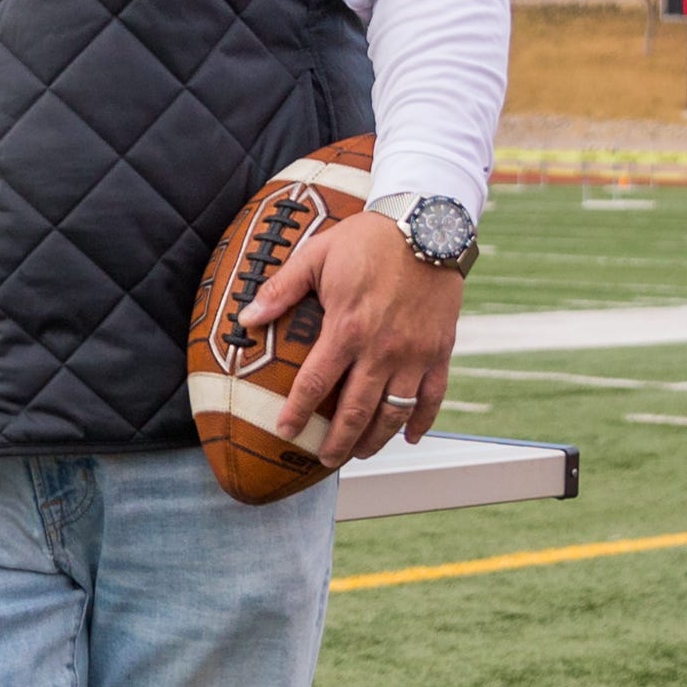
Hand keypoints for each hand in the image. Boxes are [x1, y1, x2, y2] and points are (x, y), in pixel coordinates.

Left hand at [238, 207, 463, 466]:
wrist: (428, 226)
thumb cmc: (367, 240)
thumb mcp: (317, 256)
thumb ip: (281, 290)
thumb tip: (246, 318)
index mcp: (347, 328)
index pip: (315, 384)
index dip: (297, 413)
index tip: (284, 431)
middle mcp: (382, 349)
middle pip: (357, 411)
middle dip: (338, 441)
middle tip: (324, 460)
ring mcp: (415, 354)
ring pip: (394, 412)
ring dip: (376, 439)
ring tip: (361, 454)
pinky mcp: (440, 351)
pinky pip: (433, 397)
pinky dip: (422, 421)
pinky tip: (409, 437)